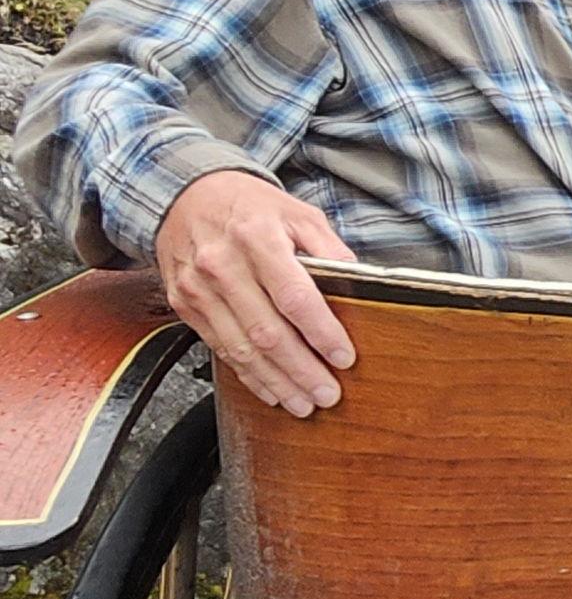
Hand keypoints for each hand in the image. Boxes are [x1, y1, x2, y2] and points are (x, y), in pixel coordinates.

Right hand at [155, 170, 357, 415]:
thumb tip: (360, 284)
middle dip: (302, 370)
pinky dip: (249, 375)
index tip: (344, 357)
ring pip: (241, 349)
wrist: (185, 195)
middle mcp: (222, 265)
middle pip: (267, 331)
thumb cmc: (249, 206)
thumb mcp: (298, 213)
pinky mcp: (185, 305)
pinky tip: (271, 391)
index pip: (295, 296)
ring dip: (277, 382)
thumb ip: (329, 249)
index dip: (322, 332)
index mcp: (257, 237)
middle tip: (329, 393)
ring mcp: (198, 288)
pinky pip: (220, 349)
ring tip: (305, 402)